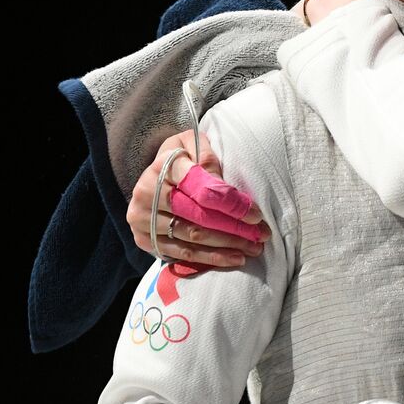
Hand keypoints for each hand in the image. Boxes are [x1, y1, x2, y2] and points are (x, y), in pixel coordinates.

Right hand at [126, 131, 268, 267]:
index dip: (229, 202)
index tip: (254, 214)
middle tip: (260, 235)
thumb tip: (223, 183)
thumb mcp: (195, 145)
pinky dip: (210, 257)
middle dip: (234, 227)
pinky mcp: (143, 237)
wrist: (154, 176)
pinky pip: (181, 252)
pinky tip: (234, 258)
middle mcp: (147, 191)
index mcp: (164, 164)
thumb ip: (209, 157)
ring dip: (227, 245)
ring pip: (192, 235)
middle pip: (198, 214)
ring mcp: (143, 217)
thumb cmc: (184, 158)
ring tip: (253, 248)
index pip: (199, 186)